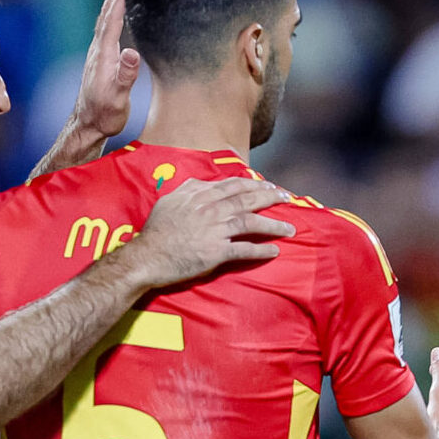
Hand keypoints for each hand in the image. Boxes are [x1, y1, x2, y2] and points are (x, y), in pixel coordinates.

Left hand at [64, 0, 140, 149]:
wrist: (87, 125)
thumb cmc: (104, 114)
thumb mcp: (118, 98)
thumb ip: (125, 75)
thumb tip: (131, 53)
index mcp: (105, 52)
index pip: (113, 14)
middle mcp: (99, 48)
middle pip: (108, 9)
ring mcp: (99, 52)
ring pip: (106, 15)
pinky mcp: (101, 58)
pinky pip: (107, 26)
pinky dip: (112, 11)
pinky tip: (115, 11)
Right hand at [122, 177, 295, 286]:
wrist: (148, 255)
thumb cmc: (157, 230)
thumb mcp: (170, 200)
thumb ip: (190, 189)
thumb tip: (204, 183)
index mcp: (200, 196)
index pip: (234, 186)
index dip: (255, 185)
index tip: (269, 186)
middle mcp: (210, 210)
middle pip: (247, 200)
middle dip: (271, 198)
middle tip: (287, 199)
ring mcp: (214, 231)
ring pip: (251, 223)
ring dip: (274, 225)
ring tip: (290, 228)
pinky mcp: (216, 252)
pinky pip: (244, 250)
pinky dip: (261, 250)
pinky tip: (275, 251)